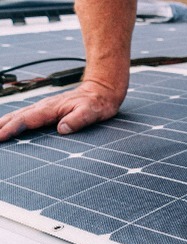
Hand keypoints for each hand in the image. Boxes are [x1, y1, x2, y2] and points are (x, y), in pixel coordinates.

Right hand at [0, 79, 125, 141]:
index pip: (27, 120)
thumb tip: (62, 129)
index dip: (12, 128)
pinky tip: (8, 126)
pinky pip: (26, 115)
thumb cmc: (98, 103)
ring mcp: (44, 107)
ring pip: (19, 114)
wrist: (102, 90)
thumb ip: (77, 120)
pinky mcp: (47, 110)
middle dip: (1, 126)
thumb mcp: (92, 112)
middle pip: (17, 116)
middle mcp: (44, 107)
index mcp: (51, 109)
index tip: (0, 136)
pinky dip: (14, 121)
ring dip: (4, 122)